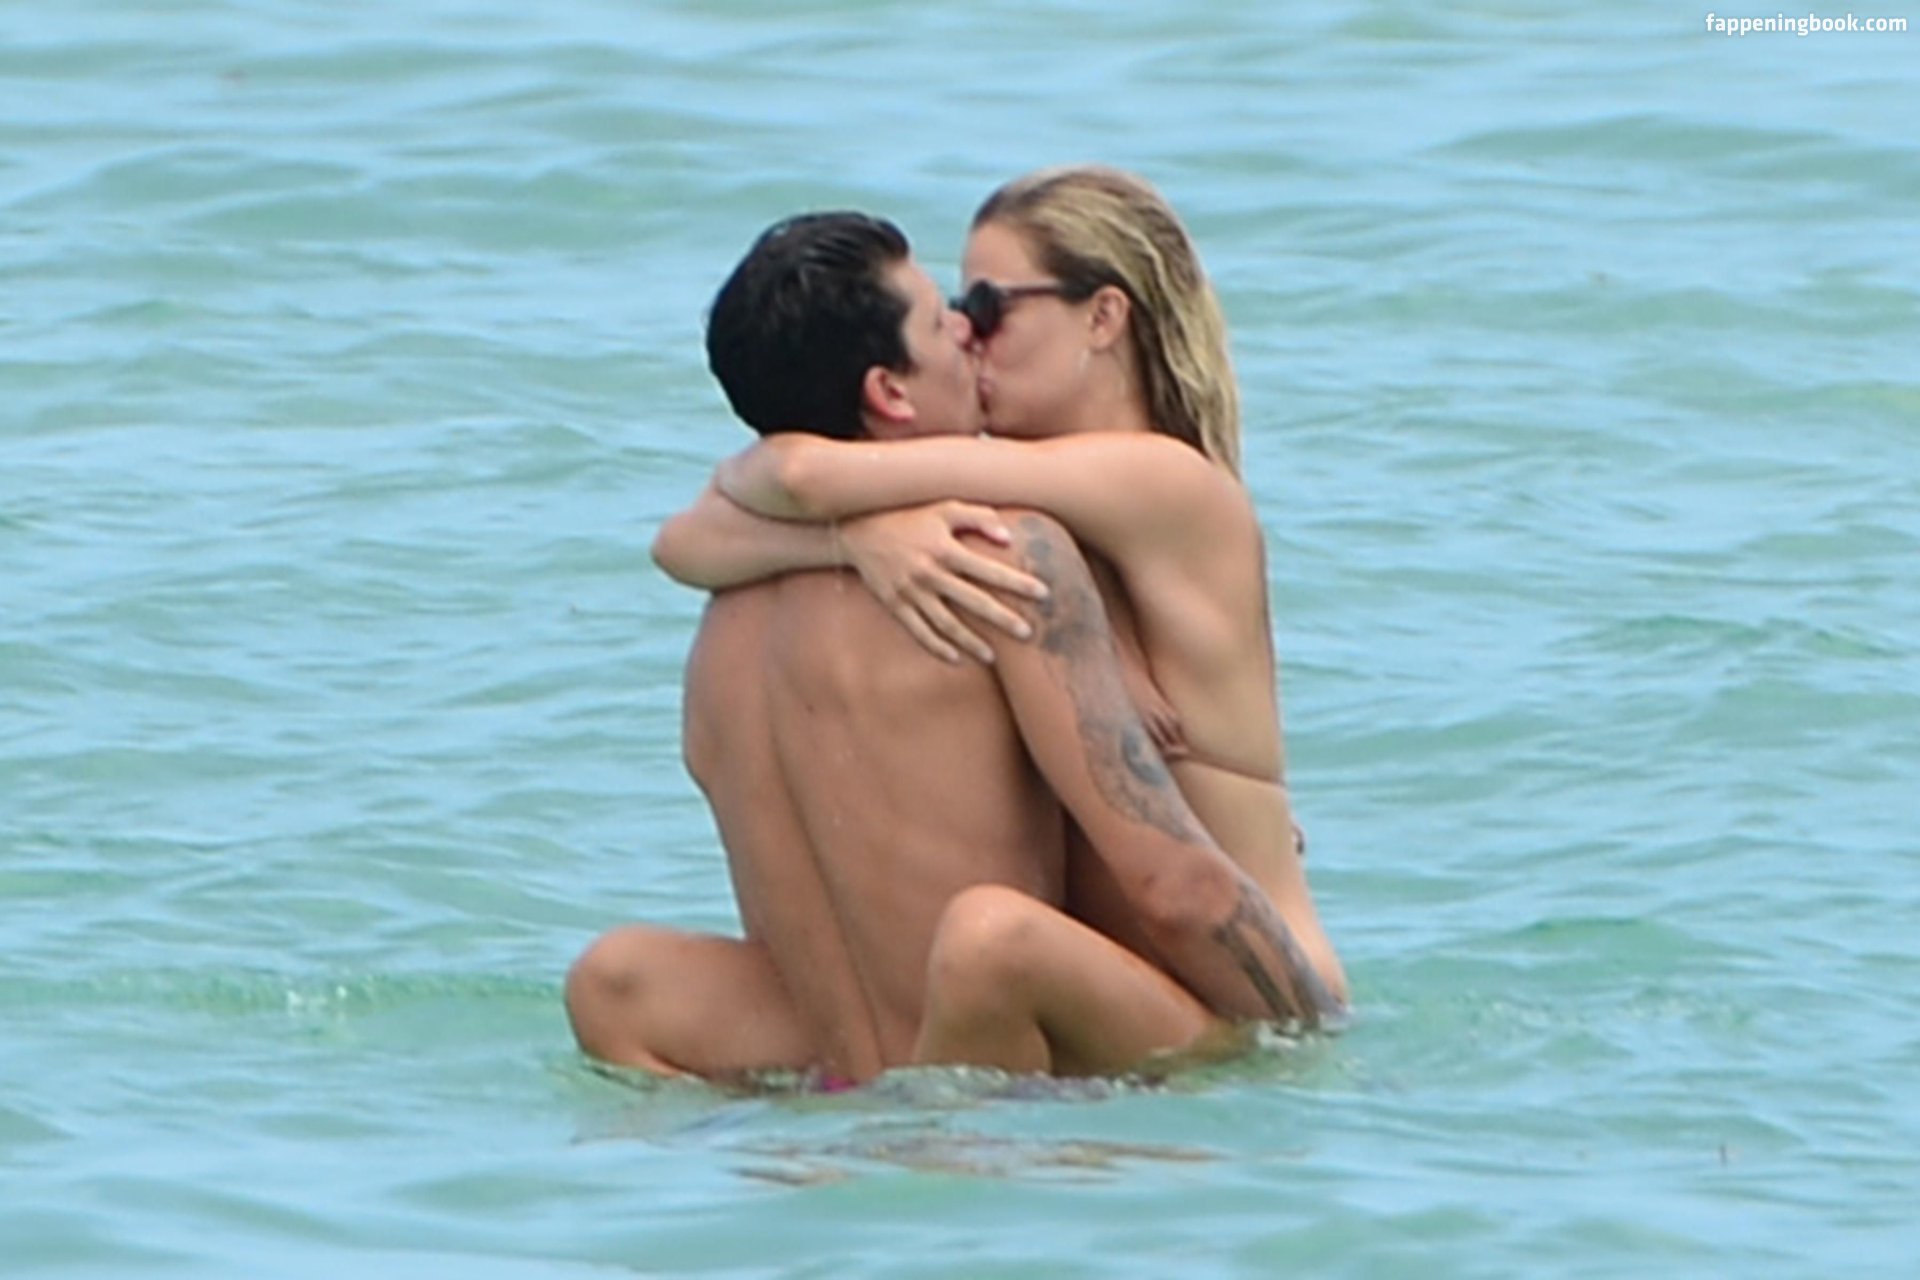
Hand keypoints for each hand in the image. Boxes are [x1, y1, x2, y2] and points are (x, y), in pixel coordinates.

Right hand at [839, 502, 1049, 662]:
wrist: (858, 530)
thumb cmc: (909, 517)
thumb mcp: (943, 508)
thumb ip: (979, 518)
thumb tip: (1009, 539)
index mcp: (945, 549)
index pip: (989, 570)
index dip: (1018, 583)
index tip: (1044, 594)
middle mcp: (930, 573)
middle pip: (973, 602)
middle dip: (1003, 619)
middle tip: (1029, 634)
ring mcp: (911, 592)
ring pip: (946, 624)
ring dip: (971, 642)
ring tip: (994, 657)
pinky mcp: (895, 605)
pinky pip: (919, 632)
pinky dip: (937, 647)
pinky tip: (956, 658)